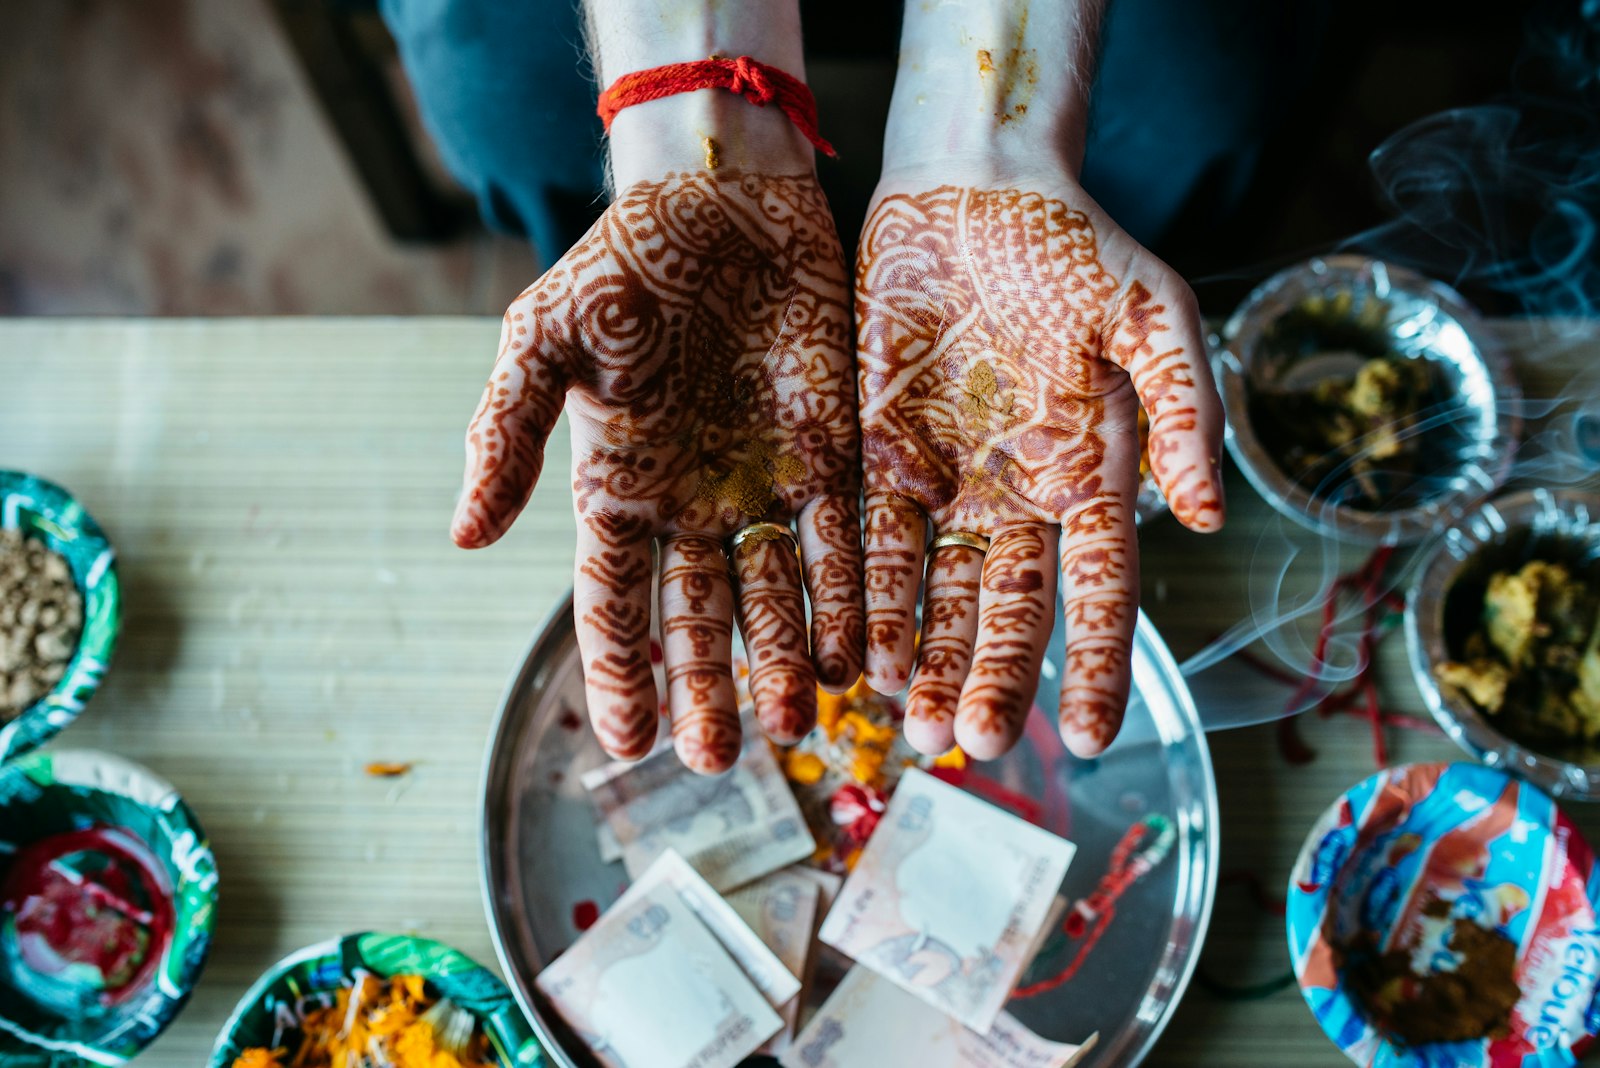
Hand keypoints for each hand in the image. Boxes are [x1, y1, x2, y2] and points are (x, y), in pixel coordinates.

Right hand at [453, 169, 862, 773]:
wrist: (720, 197)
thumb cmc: (622, 264)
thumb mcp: (544, 339)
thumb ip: (505, 433)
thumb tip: (465, 537)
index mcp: (620, 488)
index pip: (614, 603)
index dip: (620, 671)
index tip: (627, 744)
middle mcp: (695, 504)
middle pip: (703, 617)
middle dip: (711, 687)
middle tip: (720, 757)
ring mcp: (769, 484)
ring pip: (781, 592)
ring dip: (789, 655)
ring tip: (804, 718)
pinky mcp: (835, 454)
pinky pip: (847, 537)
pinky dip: (854, 593)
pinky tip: (862, 648)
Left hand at [855, 169, 1223, 760]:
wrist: (974, 186)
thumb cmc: (1077, 244)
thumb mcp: (1154, 316)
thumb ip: (1183, 412)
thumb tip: (1209, 517)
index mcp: (1090, 474)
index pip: (1103, 589)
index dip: (1101, 662)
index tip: (1098, 738)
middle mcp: (1016, 496)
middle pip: (1006, 609)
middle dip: (994, 677)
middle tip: (975, 743)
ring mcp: (944, 481)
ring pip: (934, 593)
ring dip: (925, 658)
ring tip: (914, 725)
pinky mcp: (876, 454)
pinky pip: (868, 537)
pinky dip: (862, 596)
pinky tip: (854, 654)